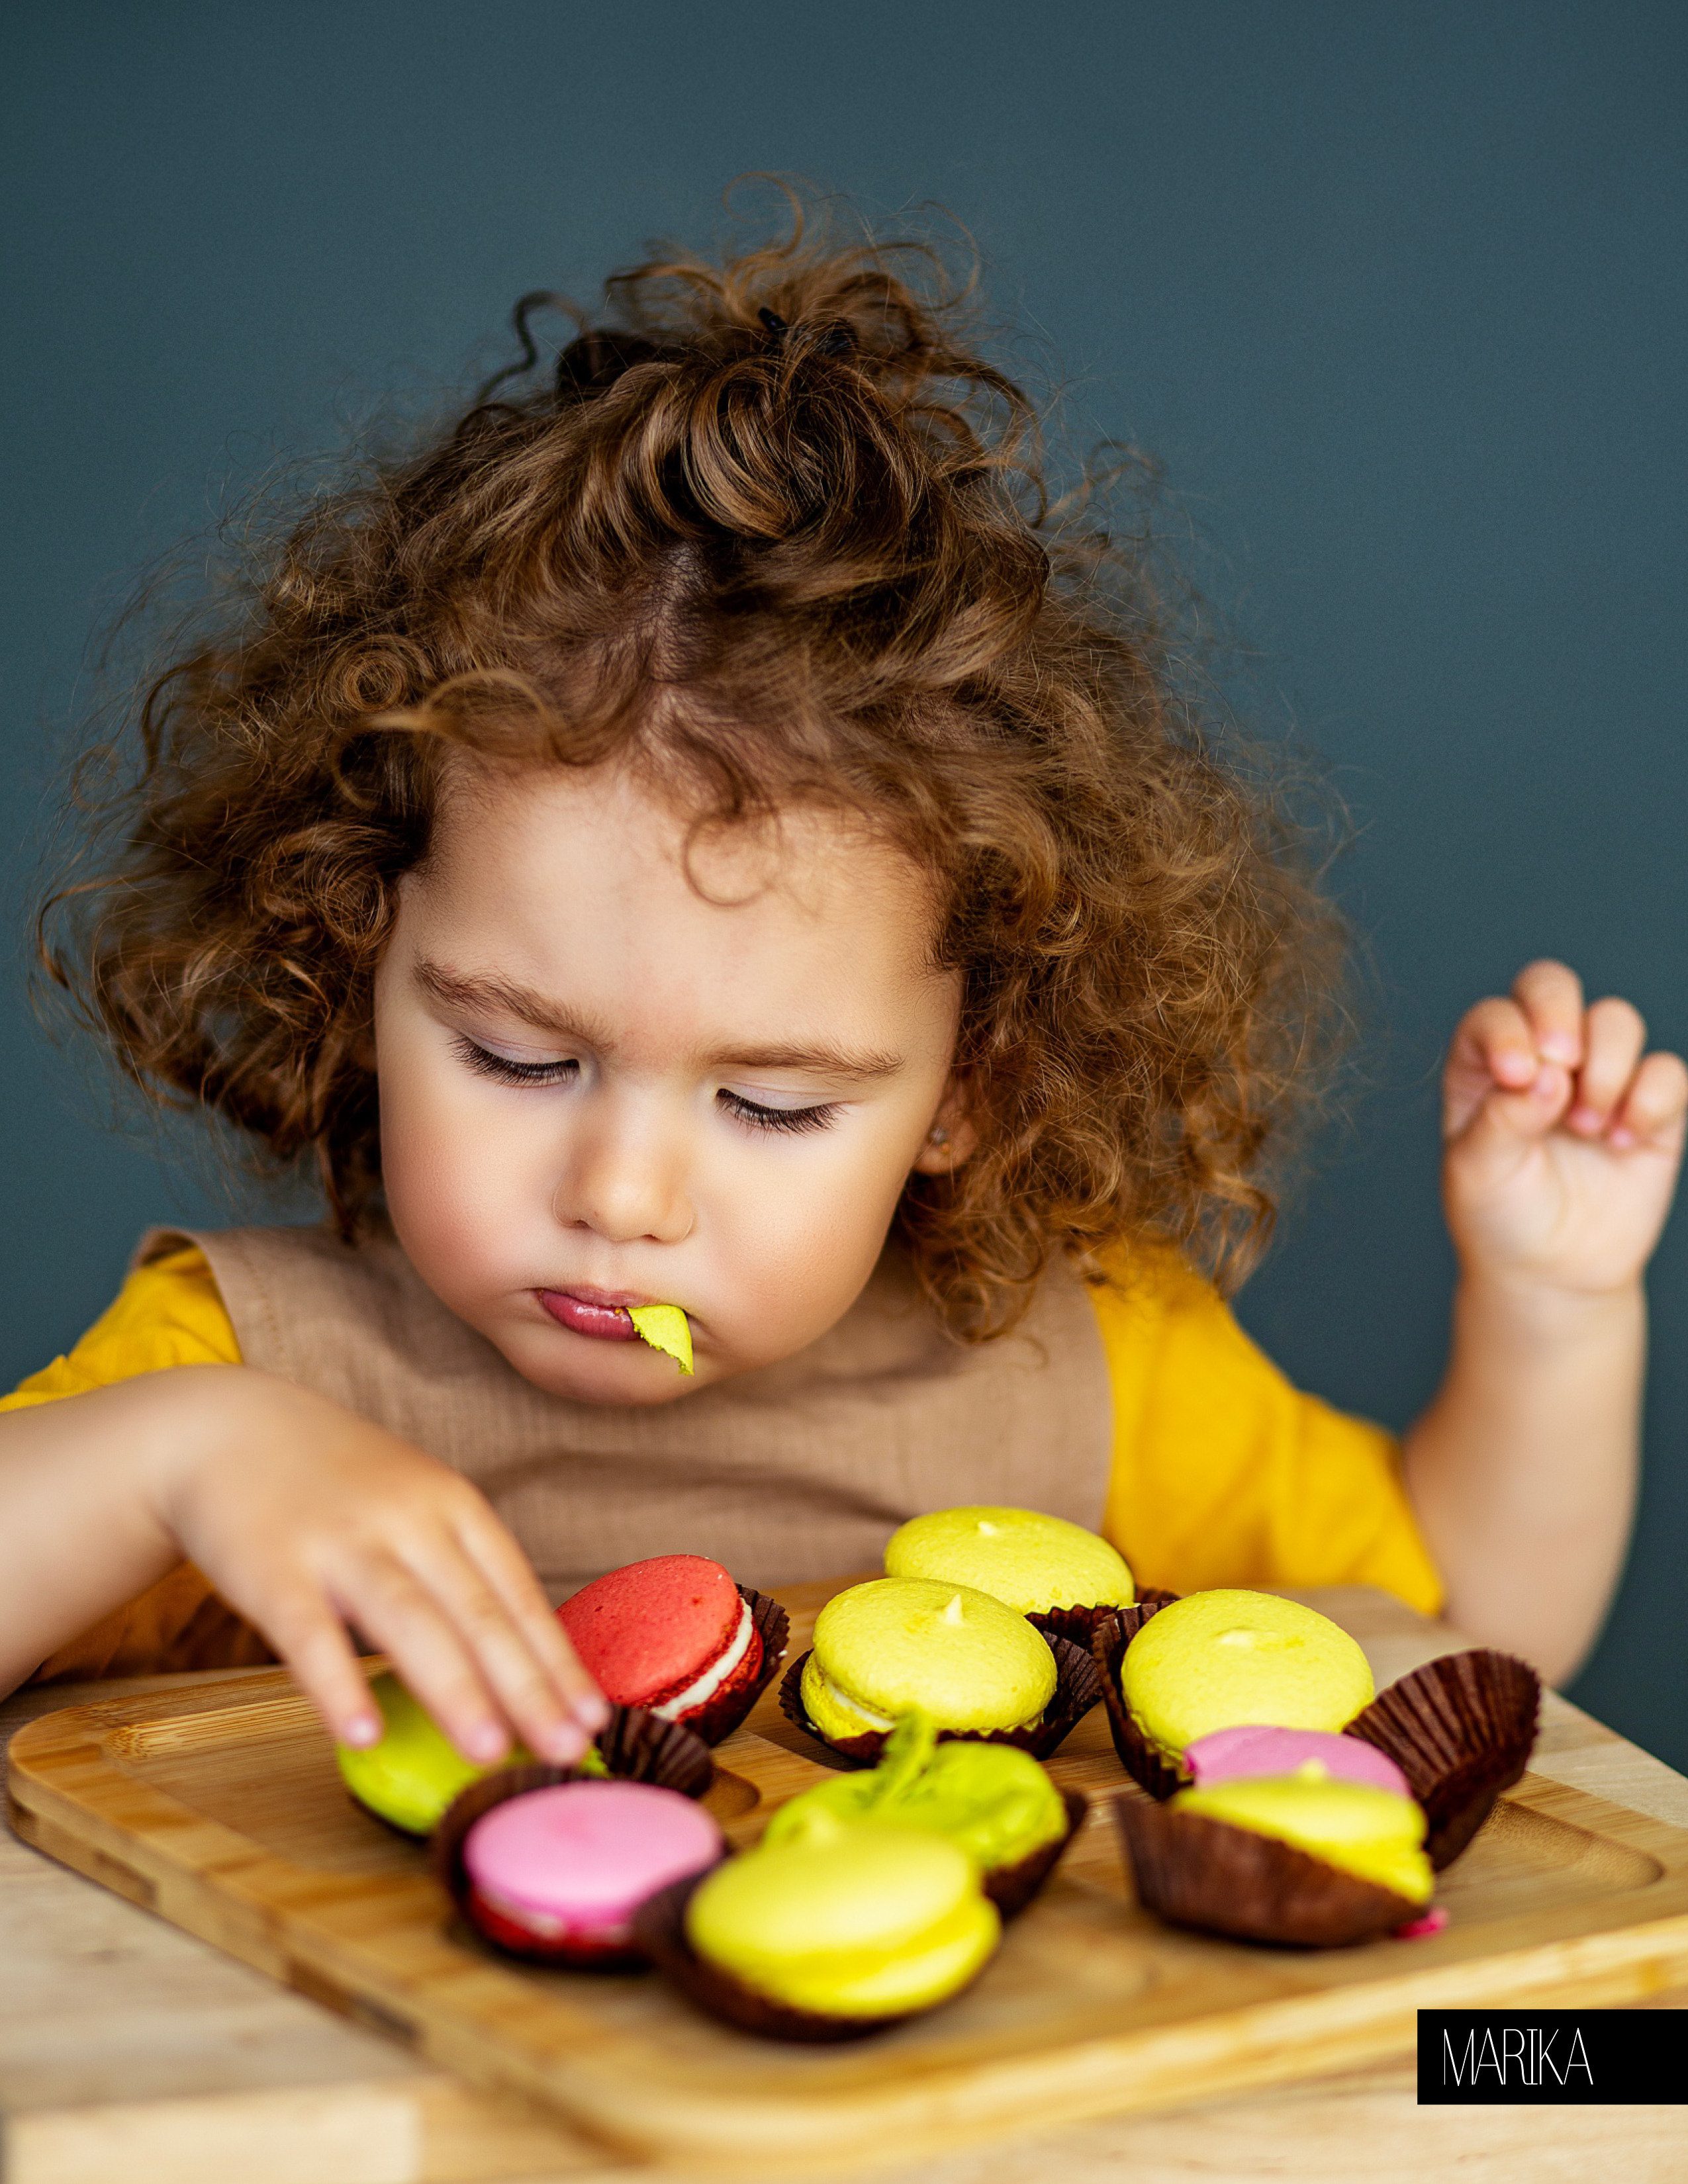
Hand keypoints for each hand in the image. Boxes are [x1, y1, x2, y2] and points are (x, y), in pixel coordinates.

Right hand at [159, 1370, 606, 1763]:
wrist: (228, 1425)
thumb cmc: (338, 1482)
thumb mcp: (415, 1501)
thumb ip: (460, 1569)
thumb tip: (517, 1664)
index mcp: (454, 1505)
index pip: (518, 1593)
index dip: (556, 1659)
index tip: (594, 1717)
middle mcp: (409, 1520)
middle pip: (478, 1611)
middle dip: (528, 1687)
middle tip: (568, 1750)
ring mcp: (341, 1542)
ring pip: (409, 1621)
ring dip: (454, 1689)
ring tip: (490, 1751)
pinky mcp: (272, 1567)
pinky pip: (309, 1634)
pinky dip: (338, 1685)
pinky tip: (360, 1736)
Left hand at [1443, 959, 1687, 1297]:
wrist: (1552, 1272)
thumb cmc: (1499, 1216)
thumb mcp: (1477, 1173)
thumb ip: (1500, 1120)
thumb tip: (1547, 1076)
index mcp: (1484, 1065)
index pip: (1495, 1014)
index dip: (1509, 1030)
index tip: (1515, 1076)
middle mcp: (1541, 1058)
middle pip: (1553, 986)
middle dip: (1560, 1013)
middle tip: (1564, 1063)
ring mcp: (1598, 1077)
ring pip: (1616, 1019)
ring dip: (1606, 1066)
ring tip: (1585, 1126)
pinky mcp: (1650, 1107)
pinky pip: (1667, 1072)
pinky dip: (1651, 1098)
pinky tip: (1622, 1141)